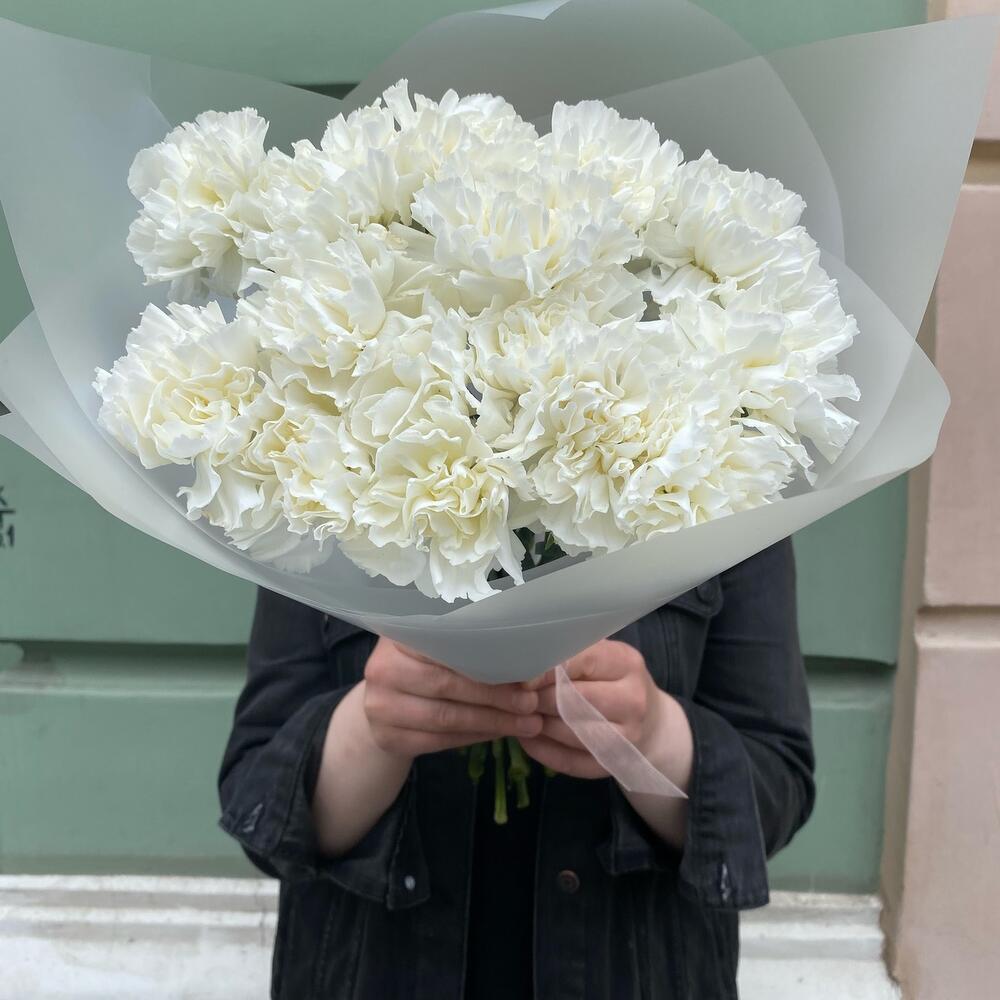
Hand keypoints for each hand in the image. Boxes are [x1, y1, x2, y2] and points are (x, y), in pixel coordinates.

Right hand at [362, 637, 543, 759]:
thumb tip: (530, 665)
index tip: (526, 675)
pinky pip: (438, 741)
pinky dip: (473, 737)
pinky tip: (498, 733)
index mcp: (399, 635)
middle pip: (448, 685)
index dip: (489, 661)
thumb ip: (474, 648)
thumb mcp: (441, 644)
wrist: (384, 700)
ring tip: (526, 724)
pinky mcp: (386, 737)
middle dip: (496, 697)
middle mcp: (382, 668)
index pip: (448, 647)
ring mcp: (379, 707)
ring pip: (445, 718)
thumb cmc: (423, 664)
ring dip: (492, 722)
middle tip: (531, 704)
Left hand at [517, 639, 667, 778]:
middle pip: (572, 700)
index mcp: (626, 663)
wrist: (650, 722)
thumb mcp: (600, 656)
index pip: (582, 661)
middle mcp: (633, 700)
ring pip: (568, 732)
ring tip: (519, 715)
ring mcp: (627, 737)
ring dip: (536, 724)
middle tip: (516, 697)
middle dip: (538, 699)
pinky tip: (528, 738)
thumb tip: (522, 661)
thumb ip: (569, 655)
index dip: (546, 669)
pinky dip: (542, 750)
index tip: (521, 675)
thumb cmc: (613, 679)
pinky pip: (568, 761)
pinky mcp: (613, 764)